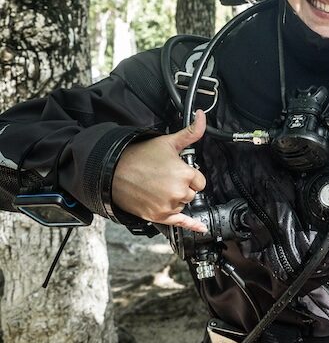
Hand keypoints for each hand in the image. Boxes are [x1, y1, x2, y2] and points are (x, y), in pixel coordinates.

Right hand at [112, 109, 207, 231]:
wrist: (113, 170)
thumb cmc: (139, 156)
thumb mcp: (169, 141)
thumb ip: (192, 131)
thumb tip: (202, 115)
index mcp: (184, 174)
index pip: (200, 180)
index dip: (189, 175)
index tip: (177, 171)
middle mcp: (178, 192)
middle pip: (192, 193)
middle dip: (182, 186)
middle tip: (165, 178)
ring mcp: (168, 206)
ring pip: (183, 204)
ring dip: (176, 198)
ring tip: (158, 187)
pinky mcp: (158, 216)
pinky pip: (180, 223)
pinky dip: (192, 225)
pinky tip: (200, 227)